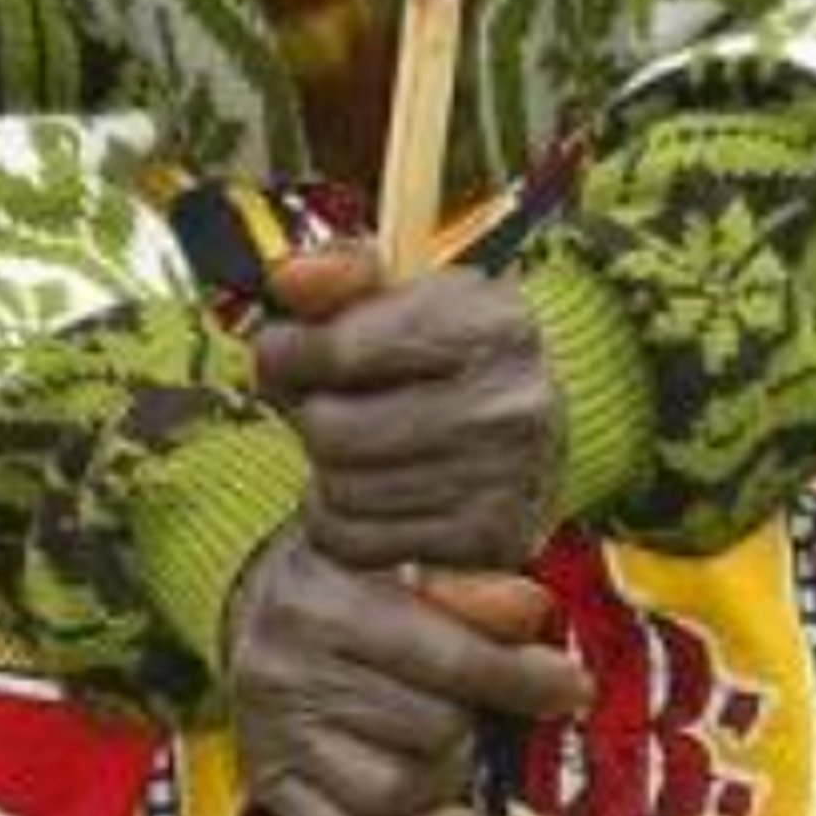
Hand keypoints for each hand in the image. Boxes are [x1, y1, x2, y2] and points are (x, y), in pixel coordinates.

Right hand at [224, 531, 593, 815]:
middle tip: (481, 708)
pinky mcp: (268, 781)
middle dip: (475, 722)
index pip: (446, 658)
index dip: (521, 678)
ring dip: (446, 775)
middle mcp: (285, 664)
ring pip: (395, 790)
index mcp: (324, 595)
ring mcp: (271, 731)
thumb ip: (472, 585)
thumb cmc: (353, 578)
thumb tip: (532, 610)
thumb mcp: (409, 557)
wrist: (255, 596)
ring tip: (453, 745)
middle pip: (429, 729)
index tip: (572, 687)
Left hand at [252, 248, 562, 574]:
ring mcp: (504, 481)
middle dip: (310, 417)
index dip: (289, 352)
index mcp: (490, 322)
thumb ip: (342, 273)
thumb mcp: (406, 295)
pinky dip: (342, 522)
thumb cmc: (447, 357)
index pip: (341, 349)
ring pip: (341, 490)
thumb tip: (288, 279)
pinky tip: (366, 494)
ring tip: (350, 451)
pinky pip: (359, 542)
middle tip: (324, 408)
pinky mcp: (486, 542)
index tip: (285, 353)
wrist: (530, 434)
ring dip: (323, 473)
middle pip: (333, 430)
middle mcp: (508, 404)